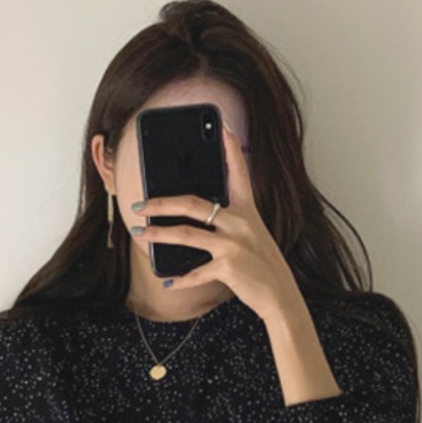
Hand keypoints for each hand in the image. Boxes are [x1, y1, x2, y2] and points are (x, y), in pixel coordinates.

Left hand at [131, 120, 300, 323]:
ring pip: (187, 234)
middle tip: (140, 203)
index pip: (239, 172)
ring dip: (159, 234)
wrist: (281, 296)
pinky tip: (168, 281)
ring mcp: (234, 245)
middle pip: (193, 203)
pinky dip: (181, 279)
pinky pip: (197, 273)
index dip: (230, 147)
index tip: (222, 126)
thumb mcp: (254, 236)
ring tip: (141, 233)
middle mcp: (241, 222)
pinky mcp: (229, 268)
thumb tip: (198, 217)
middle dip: (162, 202)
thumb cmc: (264, 266)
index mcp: (248, 210)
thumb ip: (232, 222)